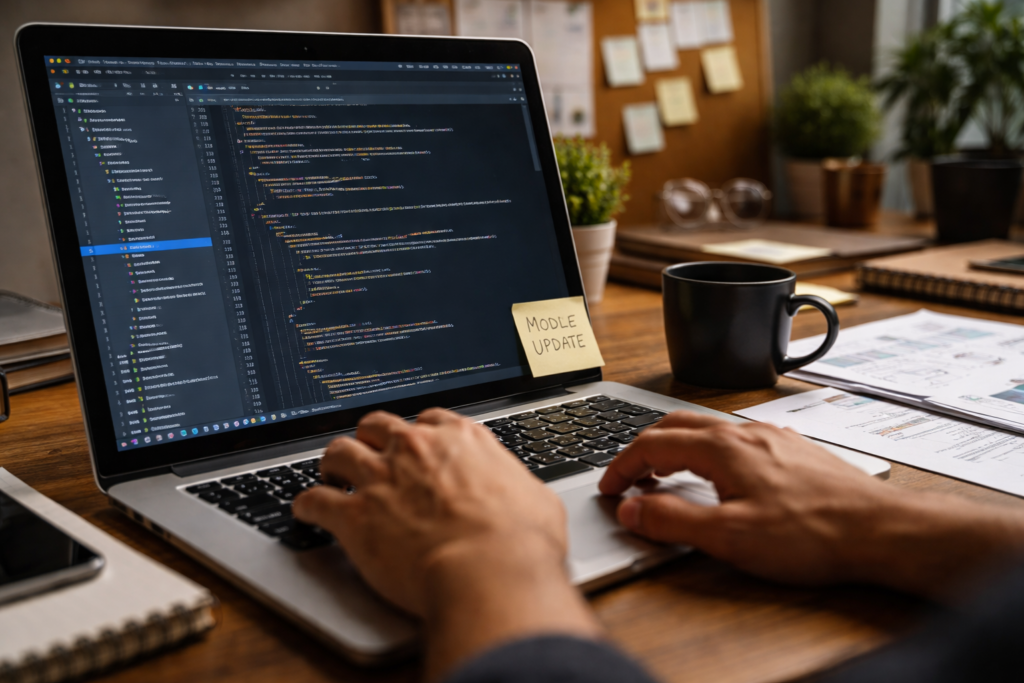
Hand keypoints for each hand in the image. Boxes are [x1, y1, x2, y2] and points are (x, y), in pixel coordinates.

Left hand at [293, 408, 599, 679]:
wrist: (489, 571)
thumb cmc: (520, 541)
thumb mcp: (536, 499)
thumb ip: (517, 486)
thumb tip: (524, 496)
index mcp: (460, 439)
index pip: (429, 420)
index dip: (417, 434)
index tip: (414, 445)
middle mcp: (415, 449)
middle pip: (377, 426)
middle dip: (370, 439)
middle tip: (369, 456)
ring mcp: (380, 478)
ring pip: (338, 452)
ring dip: (333, 464)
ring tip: (330, 476)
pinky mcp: (355, 516)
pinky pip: (314, 501)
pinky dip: (307, 506)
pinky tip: (305, 512)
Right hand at [600, 411, 1023, 597]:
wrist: (880, 530)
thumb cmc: (811, 534)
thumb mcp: (729, 537)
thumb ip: (671, 521)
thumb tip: (630, 508)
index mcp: (722, 447)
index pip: (652, 444)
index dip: (622, 467)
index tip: (609, 488)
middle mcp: (744, 432)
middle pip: (675, 425)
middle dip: (643, 448)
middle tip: (629, 477)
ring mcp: (770, 437)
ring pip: (707, 429)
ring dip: (675, 447)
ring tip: (666, 475)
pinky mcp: (791, 449)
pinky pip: (735, 438)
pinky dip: (707, 451)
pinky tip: (719, 474)